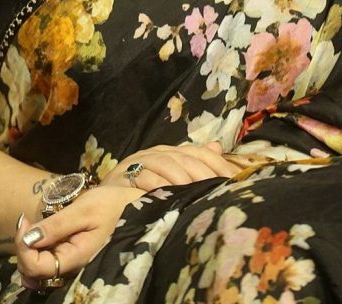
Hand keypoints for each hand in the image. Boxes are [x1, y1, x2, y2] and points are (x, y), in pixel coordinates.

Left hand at [16, 185, 137, 288]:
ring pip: (38, 268)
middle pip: (34, 271)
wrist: (132, 204)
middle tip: (26, 220)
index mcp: (76, 258)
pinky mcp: (71, 256)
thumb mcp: (84, 209)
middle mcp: (72, 267)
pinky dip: (38, 247)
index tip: (25, 220)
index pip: (37, 268)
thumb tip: (28, 238)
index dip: (24, 247)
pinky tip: (42, 230)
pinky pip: (48, 260)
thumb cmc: (112, 205)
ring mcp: (71, 263)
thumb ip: (56, 225)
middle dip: (24, 247)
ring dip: (29, 248)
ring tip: (33, 224)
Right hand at [100, 140, 237, 192]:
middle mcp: (158, 152)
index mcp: (172, 152)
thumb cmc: (144, 187)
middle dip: (203, 172)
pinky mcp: (125, 174)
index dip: (217, 164)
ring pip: (165, 163)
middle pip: (185, 157)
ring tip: (194, 191)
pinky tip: (166, 193)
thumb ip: (194, 163)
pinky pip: (142, 176)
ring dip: (181, 177)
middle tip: (217, 188)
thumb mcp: (171, 176)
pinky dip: (155, 183)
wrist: (107, 195)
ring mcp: (141, 162)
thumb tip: (219, 146)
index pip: (199, 152)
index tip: (234, 180)